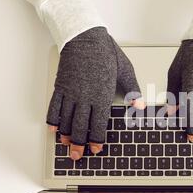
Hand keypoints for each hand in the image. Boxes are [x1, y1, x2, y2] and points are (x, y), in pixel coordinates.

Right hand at [46, 27, 144, 159]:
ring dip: (65, 134)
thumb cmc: (106, 52)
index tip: (96, 149)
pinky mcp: (61, 86)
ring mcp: (71, 92)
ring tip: (65, 145)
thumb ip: (132, 91)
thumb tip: (140, 106)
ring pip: (65, 119)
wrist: (84, 36)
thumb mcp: (125, 71)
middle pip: (80, 126)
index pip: (98, 125)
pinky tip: (53, 128)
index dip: (97, 139)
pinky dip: (52, 119)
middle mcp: (85, 97)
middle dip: (78, 143)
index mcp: (101, 96)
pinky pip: (54, 106)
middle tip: (77, 155)